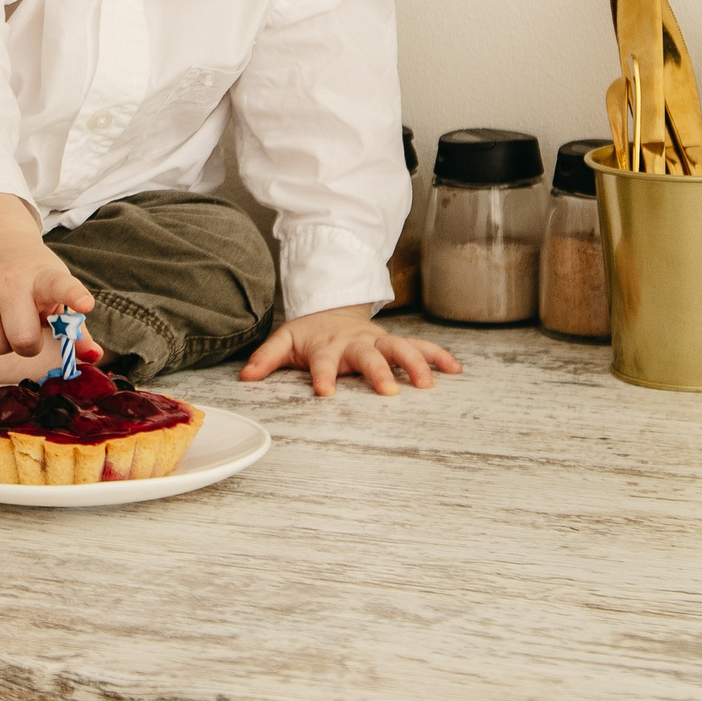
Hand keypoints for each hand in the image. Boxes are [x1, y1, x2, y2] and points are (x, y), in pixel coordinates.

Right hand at [0, 192, 92, 355]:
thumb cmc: (35, 278)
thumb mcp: (58, 292)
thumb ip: (74, 326)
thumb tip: (93, 356)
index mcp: (45, 277)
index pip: (61, 286)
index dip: (74, 296)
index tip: (85, 303)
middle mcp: (12, 281)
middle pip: (23, 338)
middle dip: (30, 345)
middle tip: (31, 329)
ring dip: (5, 344)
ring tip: (9, 321)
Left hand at [239, 305, 460, 396]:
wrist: (334, 308)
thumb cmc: (310, 333)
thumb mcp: (284, 340)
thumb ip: (266, 358)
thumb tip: (246, 377)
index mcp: (328, 345)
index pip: (324, 362)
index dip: (323, 376)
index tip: (325, 392)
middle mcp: (357, 343)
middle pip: (369, 355)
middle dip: (379, 371)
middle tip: (390, 390)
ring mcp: (379, 342)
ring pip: (401, 348)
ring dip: (416, 363)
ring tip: (430, 383)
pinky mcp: (395, 343)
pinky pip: (421, 347)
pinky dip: (439, 356)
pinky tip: (455, 369)